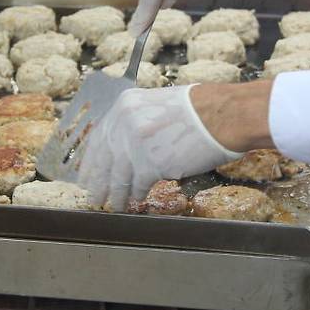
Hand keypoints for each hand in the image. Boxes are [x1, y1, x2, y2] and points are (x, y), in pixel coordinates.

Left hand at [78, 80, 275, 211]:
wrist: (222, 115)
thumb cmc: (199, 110)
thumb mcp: (156, 105)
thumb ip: (136, 122)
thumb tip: (125, 147)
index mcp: (125, 106)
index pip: (100, 137)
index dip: (92, 160)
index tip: (87, 173)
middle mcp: (125, 123)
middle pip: (104, 159)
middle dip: (97, 181)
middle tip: (93, 195)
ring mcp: (135, 144)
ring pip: (118, 177)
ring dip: (116, 194)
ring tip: (114, 205)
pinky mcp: (150, 164)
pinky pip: (137, 185)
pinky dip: (137, 195)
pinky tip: (136, 200)